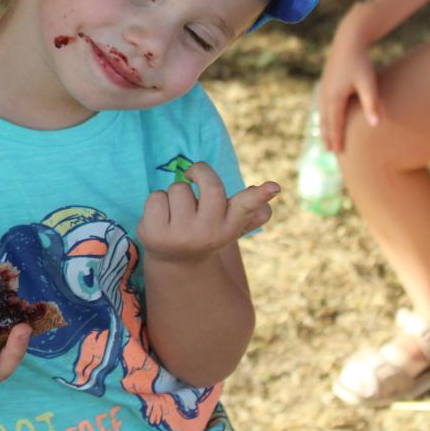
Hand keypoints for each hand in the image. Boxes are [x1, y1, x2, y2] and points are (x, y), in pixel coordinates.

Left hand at [137, 162, 276, 264]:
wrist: (174, 259)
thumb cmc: (204, 231)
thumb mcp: (228, 224)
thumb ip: (249, 213)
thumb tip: (266, 209)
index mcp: (229, 227)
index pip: (245, 208)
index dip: (260, 195)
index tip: (274, 186)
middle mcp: (208, 233)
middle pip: (210, 185)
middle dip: (199, 171)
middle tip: (193, 173)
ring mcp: (180, 235)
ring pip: (179, 188)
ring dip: (175, 193)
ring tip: (177, 211)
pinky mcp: (154, 234)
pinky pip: (156, 197)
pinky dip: (157, 201)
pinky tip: (161, 218)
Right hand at [318, 24, 381, 152]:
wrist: (348, 40)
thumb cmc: (361, 62)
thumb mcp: (369, 83)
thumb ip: (371, 104)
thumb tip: (375, 125)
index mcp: (335, 97)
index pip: (336, 123)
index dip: (338, 138)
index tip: (340, 153)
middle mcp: (326, 94)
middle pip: (325, 121)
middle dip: (328, 136)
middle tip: (330, 152)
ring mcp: (324, 88)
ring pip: (322, 113)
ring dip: (324, 127)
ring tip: (326, 138)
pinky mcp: (325, 82)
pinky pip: (321, 104)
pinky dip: (323, 115)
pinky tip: (326, 116)